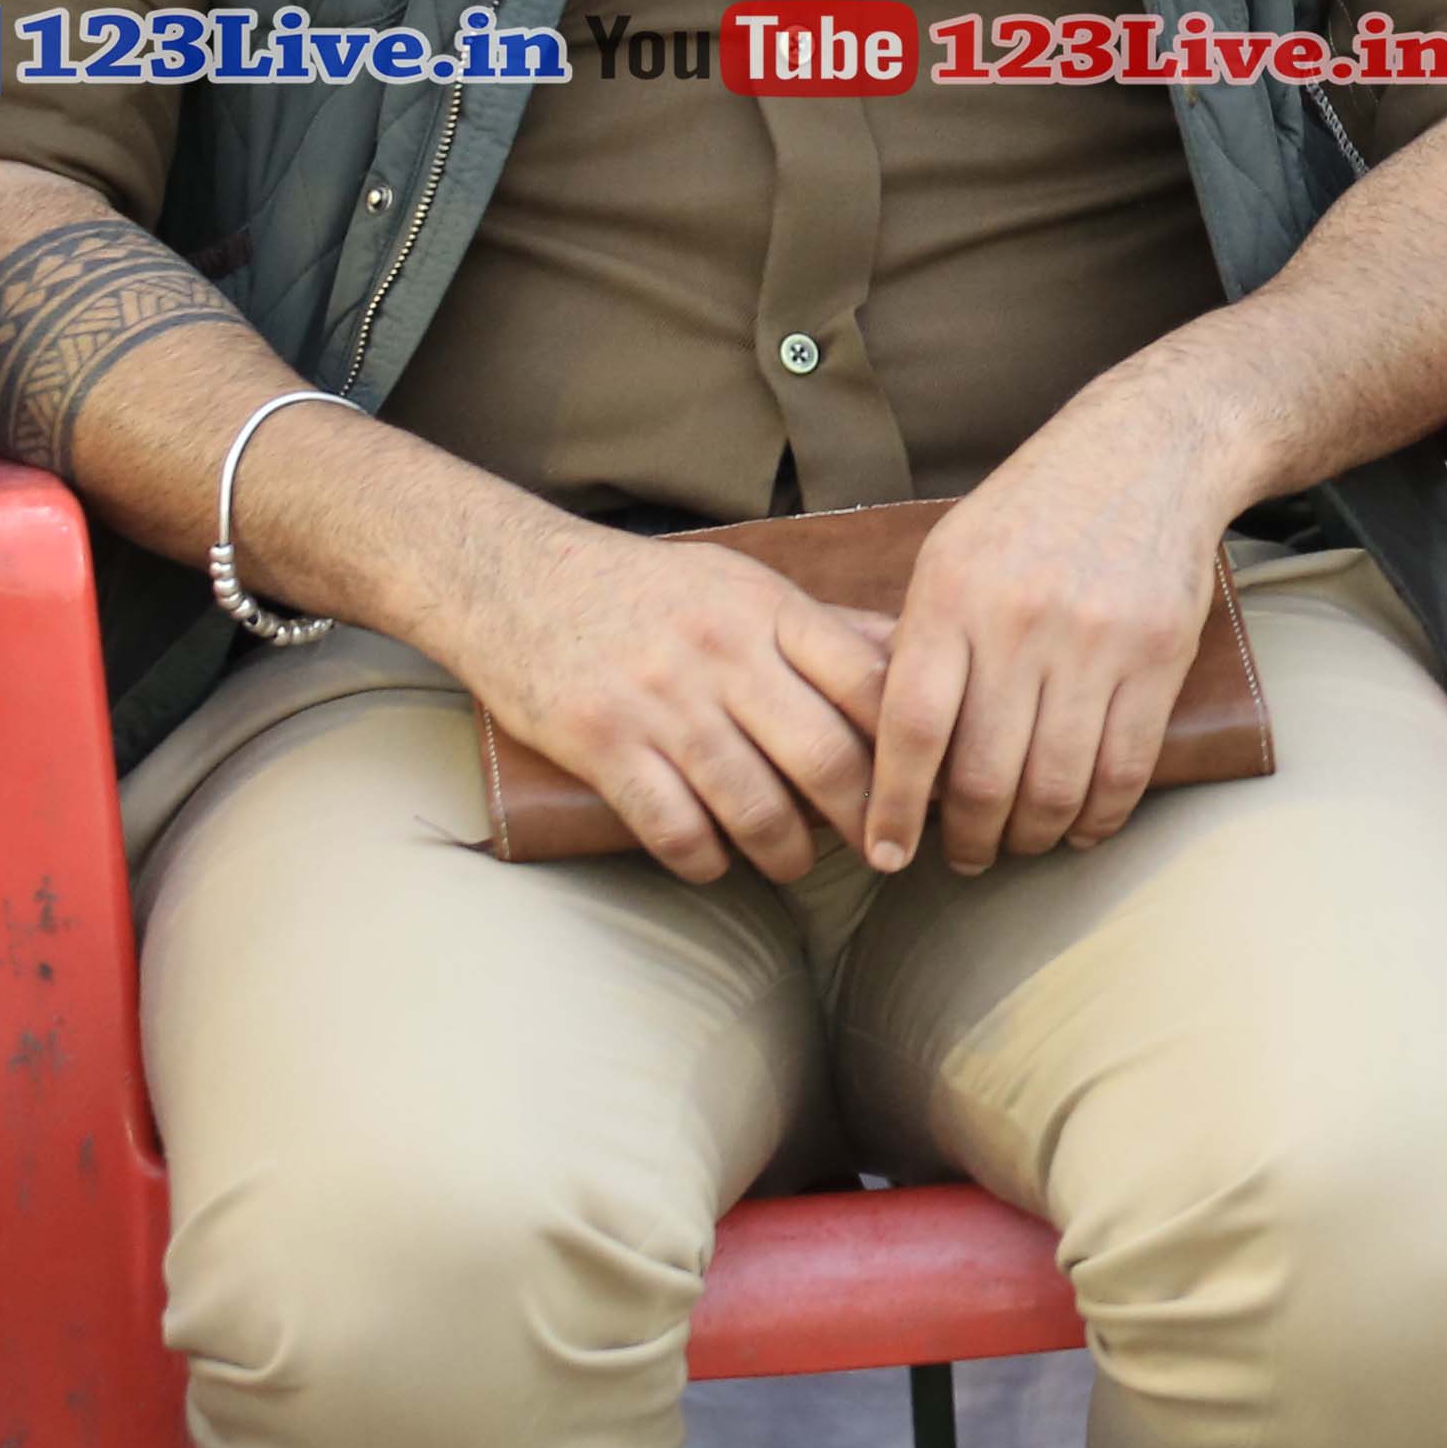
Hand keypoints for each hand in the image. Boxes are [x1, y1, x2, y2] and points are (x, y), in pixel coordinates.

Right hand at [432, 519, 895, 887]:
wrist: (516, 582)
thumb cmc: (650, 591)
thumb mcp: (744, 586)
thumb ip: (823, 628)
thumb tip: (913, 657)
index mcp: (769, 612)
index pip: (869, 681)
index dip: (913, 743)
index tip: (930, 786)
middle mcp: (723, 656)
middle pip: (825, 756)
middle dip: (865, 818)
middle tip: (882, 851)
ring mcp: (662, 703)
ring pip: (754, 804)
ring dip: (787, 853)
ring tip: (796, 865)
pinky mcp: (603, 745)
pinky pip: (673, 827)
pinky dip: (705, 860)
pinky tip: (716, 865)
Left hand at [863, 380, 1246, 874]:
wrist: (1149, 452)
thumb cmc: (1034, 510)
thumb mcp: (950, 554)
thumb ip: (918, 643)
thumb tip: (884, 752)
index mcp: (953, 595)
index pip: (910, 728)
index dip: (893, 806)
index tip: (884, 853)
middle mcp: (1021, 621)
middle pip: (983, 774)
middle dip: (969, 840)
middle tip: (963, 858)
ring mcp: (1096, 640)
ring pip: (1055, 783)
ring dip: (1032, 835)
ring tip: (1020, 843)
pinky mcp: (1159, 655)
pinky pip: (1124, 767)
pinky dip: (1100, 817)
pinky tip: (1082, 829)